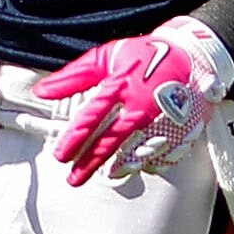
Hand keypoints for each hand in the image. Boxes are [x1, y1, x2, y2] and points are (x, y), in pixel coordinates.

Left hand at [30, 16, 233, 185]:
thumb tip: (41, 91)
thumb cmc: (144, 56)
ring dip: (120, 166)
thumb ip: (73, 76)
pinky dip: (150, 162)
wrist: (193, 55)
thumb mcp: (106, 57)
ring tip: (108, 172)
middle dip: (90, 163)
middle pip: (112, 141)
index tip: (61, 156)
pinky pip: (163, 155)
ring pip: (138, 153)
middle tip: (74, 178)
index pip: (92, 117)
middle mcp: (143, 104)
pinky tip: (140, 163)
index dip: (74, 140)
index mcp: (123, 84)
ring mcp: (165, 120)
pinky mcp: (183, 130)